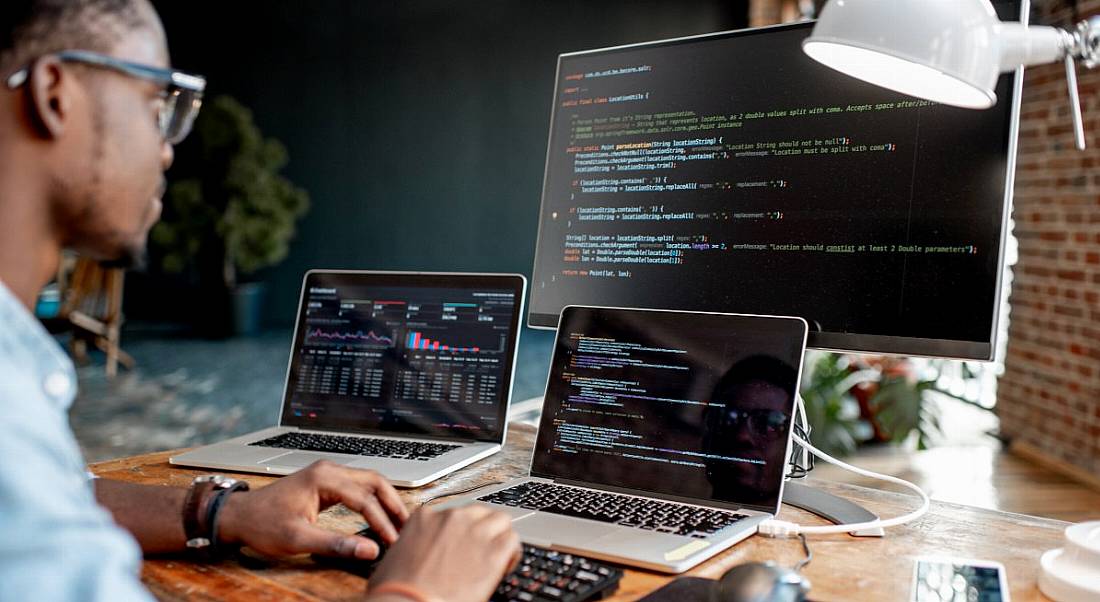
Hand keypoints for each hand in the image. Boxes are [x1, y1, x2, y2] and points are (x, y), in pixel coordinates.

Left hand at [217, 460, 408, 559]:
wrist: (239, 515)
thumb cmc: (262, 524)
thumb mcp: (298, 539)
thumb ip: (336, 544)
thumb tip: (369, 551)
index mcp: (324, 478)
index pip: (365, 499)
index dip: (382, 522)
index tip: (392, 542)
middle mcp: (329, 470)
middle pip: (375, 482)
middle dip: (394, 504)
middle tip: (407, 527)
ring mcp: (327, 474)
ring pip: (369, 482)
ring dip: (386, 501)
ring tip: (399, 523)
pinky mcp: (325, 482)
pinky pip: (358, 487)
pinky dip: (373, 500)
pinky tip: (379, 515)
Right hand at [367, 504, 521, 601]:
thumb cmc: (395, 590)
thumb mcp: (397, 558)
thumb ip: (415, 547)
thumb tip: (420, 557)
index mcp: (424, 517)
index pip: (452, 514)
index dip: (459, 531)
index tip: (460, 545)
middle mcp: (451, 518)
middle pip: (478, 512)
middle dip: (482, 529)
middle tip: (481, 550)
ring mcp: (474, 531)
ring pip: (500, 520)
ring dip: (499, 536)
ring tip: (497, 556)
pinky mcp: (492, 550)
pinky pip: (512, 541)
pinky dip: (511, 553)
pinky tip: (505, 566)